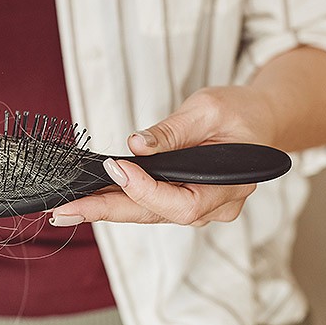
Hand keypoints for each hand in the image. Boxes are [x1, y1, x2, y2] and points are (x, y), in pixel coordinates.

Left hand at [50, 86, 276, 226]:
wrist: (260, 119)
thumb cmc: (241, 112)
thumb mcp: (209, 109)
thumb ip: (173, 130)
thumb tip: (136, 145)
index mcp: (230, 185)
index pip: (183, 202)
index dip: (145, 189)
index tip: (115, 167)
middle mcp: (215, 206)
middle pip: (155, 215)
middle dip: (106, 212)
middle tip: (65, 211)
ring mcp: (200, 208)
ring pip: (147, 214)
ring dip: (106, 209)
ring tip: (68, 208)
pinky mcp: (183, 200)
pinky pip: (148, 206)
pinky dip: (118, 201)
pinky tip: (89, 198)